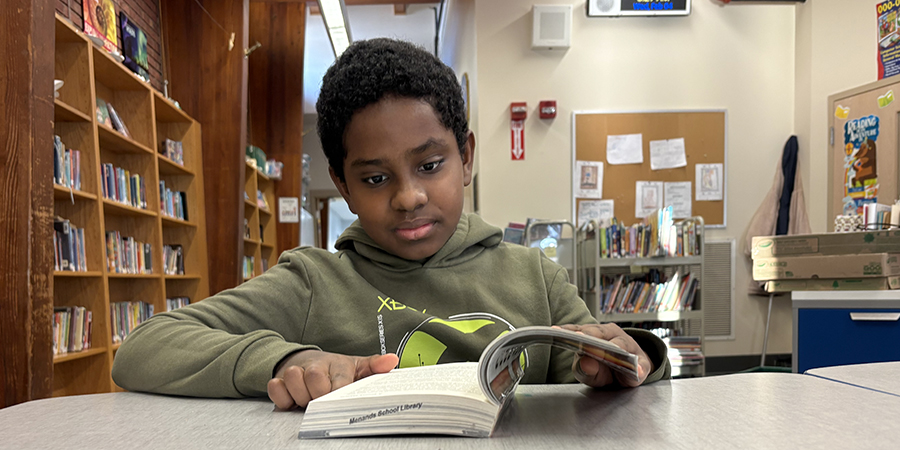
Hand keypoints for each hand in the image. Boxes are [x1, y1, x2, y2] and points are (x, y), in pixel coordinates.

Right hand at [267, 349, 398, 408]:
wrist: (307, 360)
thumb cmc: (336, 369)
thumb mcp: (357, 367)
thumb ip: (374, 366)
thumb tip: (392, 360)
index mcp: (337, 365)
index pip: (339, 381)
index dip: (337, 394)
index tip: (339, 402)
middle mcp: (315, 366)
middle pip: (313, 379)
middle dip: (318, 395)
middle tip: (322, 400)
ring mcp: (295, 372)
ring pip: (293, 380)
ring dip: (300, 395)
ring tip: (309, 399)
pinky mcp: (279, 379)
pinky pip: (275, 388)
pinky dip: (282, 396)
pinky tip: (292, 399)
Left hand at [556, 323, 652, 387]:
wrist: (629, 374)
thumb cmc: (605, 369)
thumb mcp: (590, 373)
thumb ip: (584, 369)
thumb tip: (584, 362)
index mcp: (595, 334)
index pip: (580, 330)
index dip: (571, 331)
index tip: (561, 332)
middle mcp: (611, 335)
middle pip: (601, 333)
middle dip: (592, 335)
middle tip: (583, 337)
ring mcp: (628, 346)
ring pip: (622, 345)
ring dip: (617, 348)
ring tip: (614, 351)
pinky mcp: (642, 362)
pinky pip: (641, 365)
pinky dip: (639, 369)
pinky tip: (638, 372)